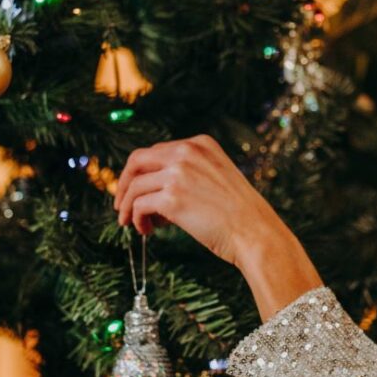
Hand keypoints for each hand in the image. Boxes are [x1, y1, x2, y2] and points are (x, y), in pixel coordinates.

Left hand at [113, 136, 322, 319]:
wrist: (256, 233)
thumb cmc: (239, 214)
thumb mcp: (217, 179)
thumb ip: (188, 175)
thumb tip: (151, 192)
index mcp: (200, 143)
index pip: (157, 151)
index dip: (143, 172)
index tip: (138, 190)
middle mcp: (187, 152)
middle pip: (137, 160)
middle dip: (124, 183)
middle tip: (121, 205)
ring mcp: (178, 173)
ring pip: (134, 186)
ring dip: (128, 207)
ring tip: (133, 225)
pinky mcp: (171, 198)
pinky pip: (138, 205)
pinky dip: (136, 219)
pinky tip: (146, 231)